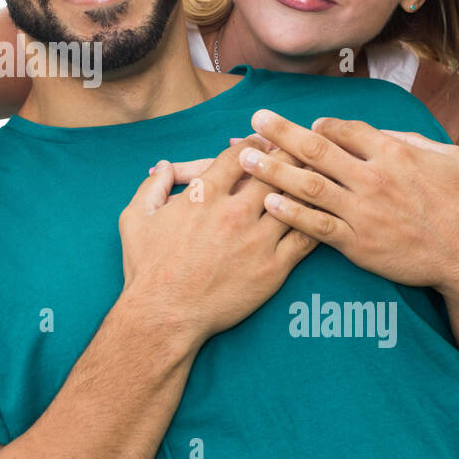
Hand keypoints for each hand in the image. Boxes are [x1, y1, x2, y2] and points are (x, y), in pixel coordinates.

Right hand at [118, 139, 316, 347]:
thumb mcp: (135, 219)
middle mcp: (234, 213)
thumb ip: (152, 187)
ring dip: (306, 186)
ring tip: (319, 177)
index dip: (256, 143)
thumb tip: (164, 166)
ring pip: (294, 200)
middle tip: (301, 150)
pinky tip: (322, 214)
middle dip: (288, 156)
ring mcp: (256, 241)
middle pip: (275, 170)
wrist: (164, 316)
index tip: (265, 142)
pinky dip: (316, 221)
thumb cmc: (147, 269)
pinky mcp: (273, 269)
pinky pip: (305, 238)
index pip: (241, 155)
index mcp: (204, 196)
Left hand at [239, 109, 458, 295]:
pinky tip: (269, 202)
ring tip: (245, 158)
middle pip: (316, 149)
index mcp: (393, 153)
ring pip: (308, 185)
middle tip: (255, 119)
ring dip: (273, 170)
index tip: (306, 125)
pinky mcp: (357, 243)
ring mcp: (362, 212)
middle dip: (281, 132)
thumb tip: (372, 130)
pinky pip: (315, 226)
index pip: (344, 129)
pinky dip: (291, 213)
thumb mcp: (445, 156)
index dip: (320, 125)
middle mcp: (373, 178)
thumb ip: (406, 139)